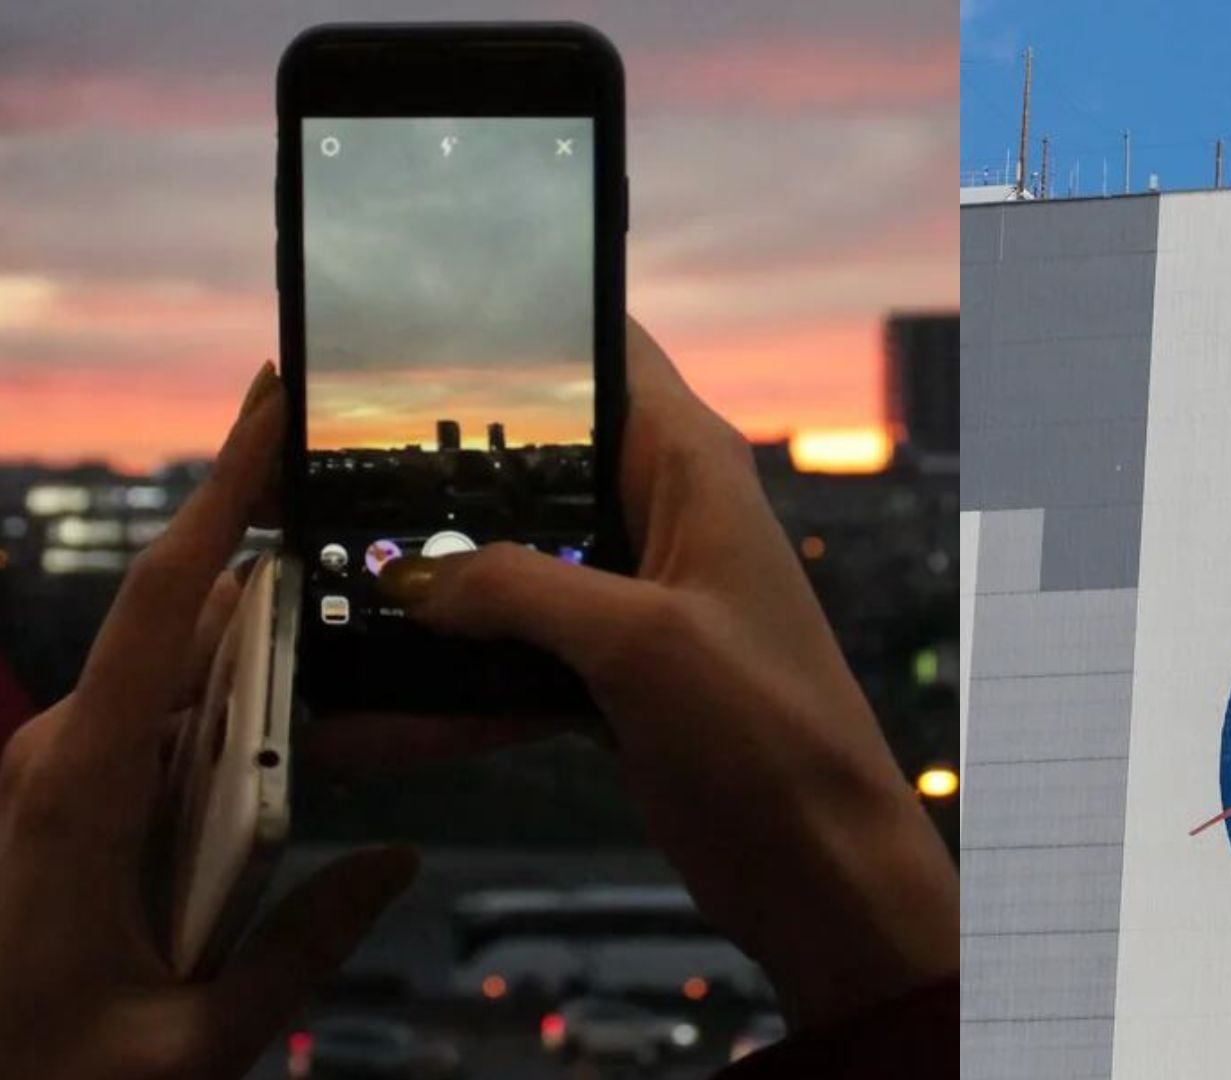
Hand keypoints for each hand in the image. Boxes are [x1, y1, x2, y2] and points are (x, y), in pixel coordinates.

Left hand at [0, 365, 417, 1079]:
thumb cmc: (43, 1078)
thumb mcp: (192, 1044)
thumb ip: (303, 951)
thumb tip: (398, 862)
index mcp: (82, 793)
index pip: (163, 606)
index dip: (220, 492)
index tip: (270, 406)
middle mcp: (59, 760)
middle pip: (192, 634)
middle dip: (290, 593)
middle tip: (385, 568)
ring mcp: (55, 777)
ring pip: (182, 681)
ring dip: (268, 668)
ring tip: (358, 672)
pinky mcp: (62, 802)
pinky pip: (162, 728)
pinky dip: (233, 717)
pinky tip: (293, 749)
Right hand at [375, 319, 958, 1028]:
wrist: (818, 865)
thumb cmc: (769, 734)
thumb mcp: (641, 642)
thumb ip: (518, 590)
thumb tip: (411, 578)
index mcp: (690, 465)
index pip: (601, 350)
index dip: (512, 329)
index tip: (402, 327)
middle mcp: (660, 514)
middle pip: (530, 459)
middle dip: (432, 468)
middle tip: (313, 465)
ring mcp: (631, 597)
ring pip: (506, 561)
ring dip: (427, 581)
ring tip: (314, 577)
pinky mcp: (609, 673)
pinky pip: (508, 653)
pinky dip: (446, 682)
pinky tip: (361, 708)